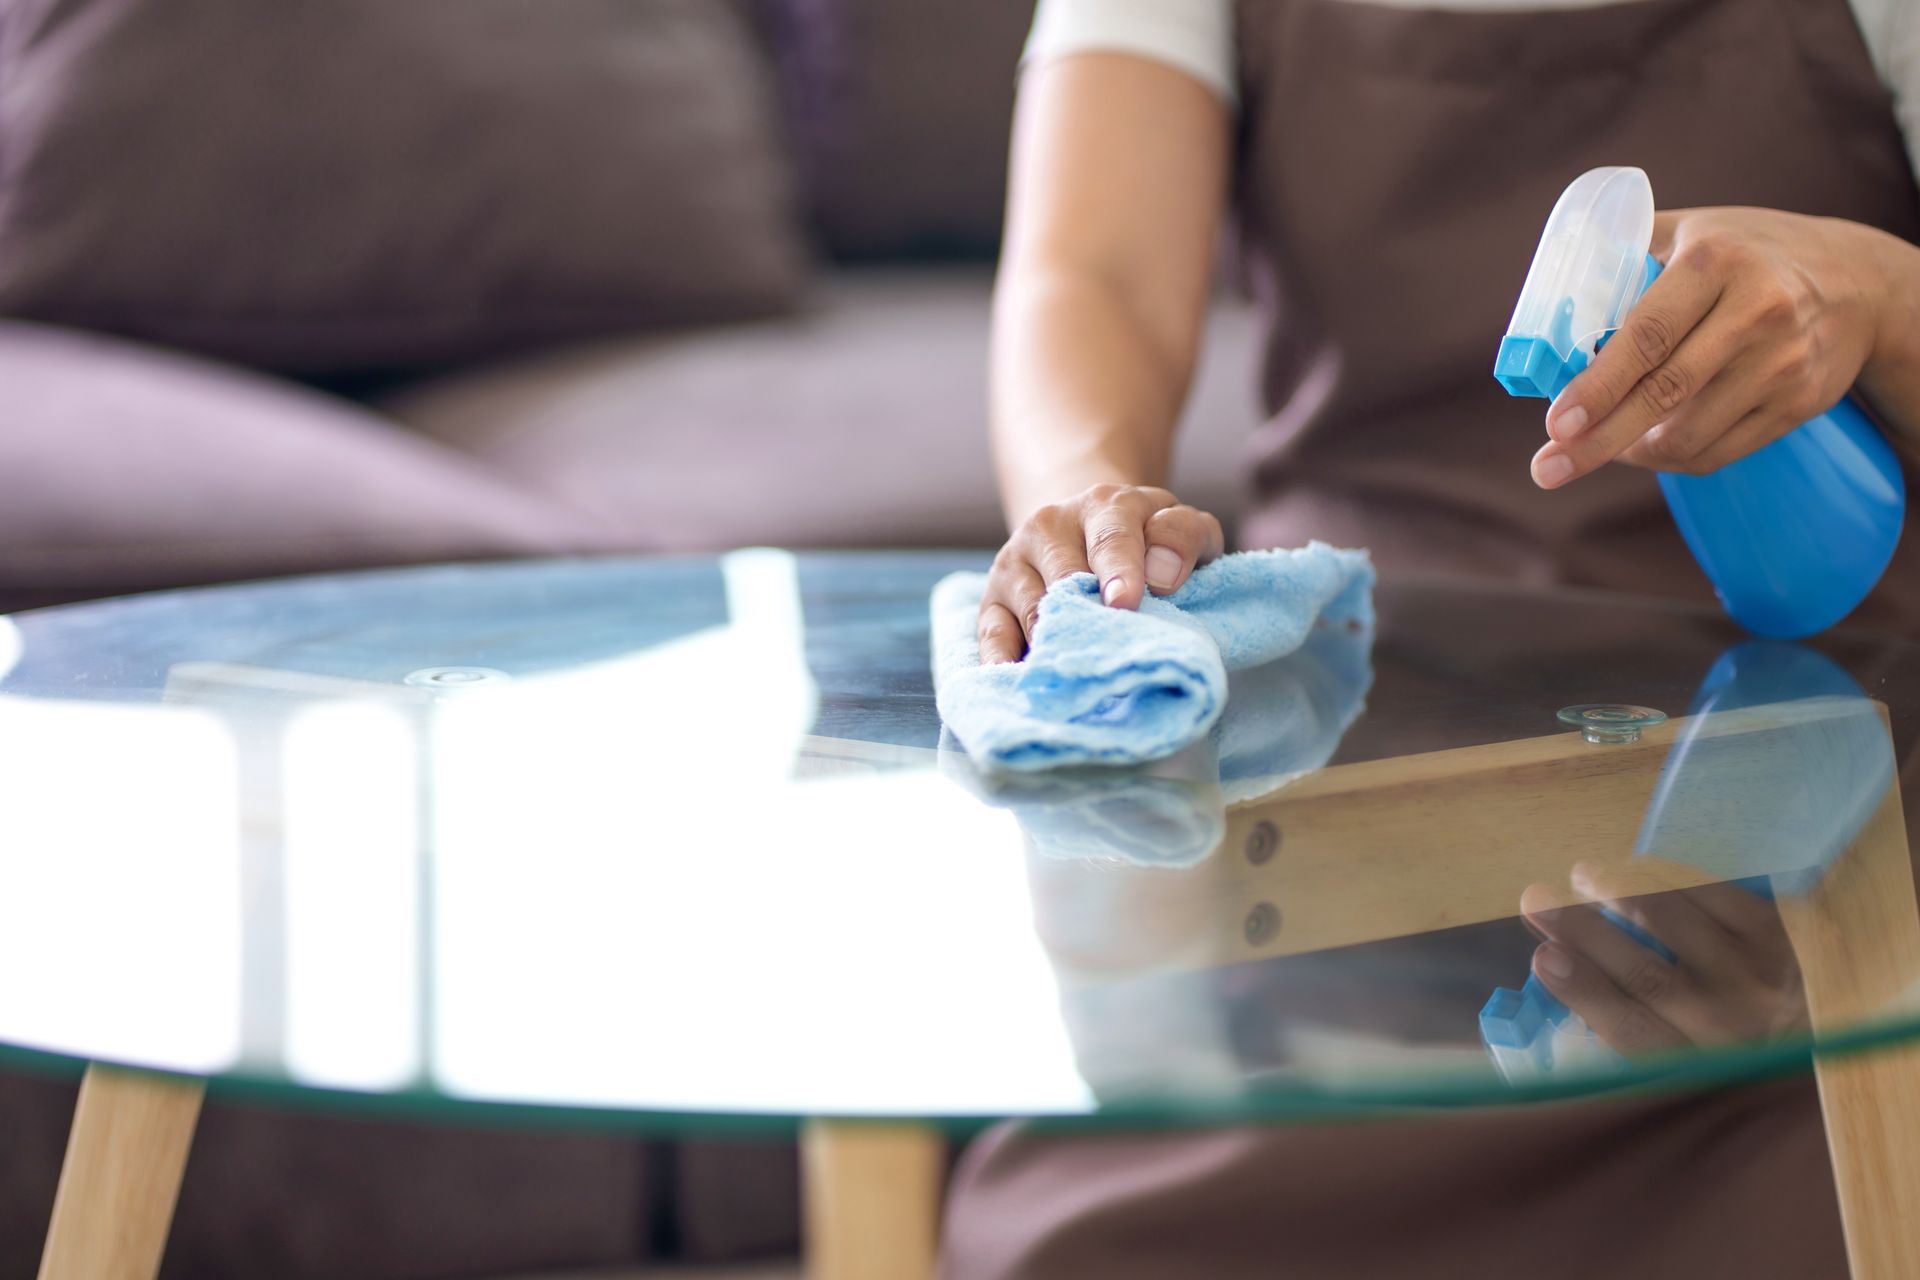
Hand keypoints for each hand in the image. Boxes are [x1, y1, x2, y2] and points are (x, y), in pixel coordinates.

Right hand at [978, 484, 1223, 663]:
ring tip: (1079, 678)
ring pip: (1032, 609)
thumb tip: (1162, 576)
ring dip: (1054, 644)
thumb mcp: (1183, 526)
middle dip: (1086, 616)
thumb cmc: (1148, 540)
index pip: (1111, 538)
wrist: (1086, 529)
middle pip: (1064, 577)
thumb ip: (1184, 537)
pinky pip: (992, 633)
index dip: (1119, 572)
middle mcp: (1050, 525)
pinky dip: (1002, 660)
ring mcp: (1015, 561)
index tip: (1125, 604)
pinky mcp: (992, 597)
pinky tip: (1019, 680)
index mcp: (1103, 505)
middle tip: (1109, 655)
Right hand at [1520, 862, 1805, 1053]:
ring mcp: (1765, 977)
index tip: (1541, 956)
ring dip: (1619, 891)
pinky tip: (1636, 868)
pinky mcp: (1785, 934)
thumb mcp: (1690, 1067)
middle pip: (1647, 976)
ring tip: (1582, 874)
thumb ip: (1635, 1030)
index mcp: (1703, 1071)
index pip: (1633, 1031)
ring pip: (1676, 924)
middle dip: (1583, 932)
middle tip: (1535, 900)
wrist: (1845, 1040)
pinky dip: (1665, 875)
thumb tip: (1562, 971)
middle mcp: (1736, 1028)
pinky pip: (1712, 891)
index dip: (1583, 991)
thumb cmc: (1744, 1052)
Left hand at [1531, 207, 1898, 487]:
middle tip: (1549, 469)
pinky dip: (1670, 459)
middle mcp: (1757, 311)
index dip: (1599, 385)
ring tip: (1599, 446)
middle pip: (1664, 394)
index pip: (1648, 335)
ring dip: (1631, 452)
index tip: (1556, 423)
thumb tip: (1549, 311)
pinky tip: (1645, 447)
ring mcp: (1783, 362)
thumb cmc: (1748, 253)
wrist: (1859, 281)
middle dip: (1598, 441)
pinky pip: (1717, 452)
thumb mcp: (1690, 230)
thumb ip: (1621, 256)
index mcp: (1715, 262)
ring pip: (1687, 435)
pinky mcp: (1800, 403)